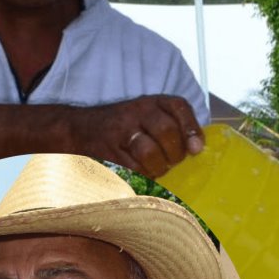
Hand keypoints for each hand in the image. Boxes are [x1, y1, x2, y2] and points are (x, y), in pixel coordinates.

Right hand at [77, 95, 204, 177]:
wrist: (81, 129)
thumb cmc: (127, 129)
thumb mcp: (151, 118)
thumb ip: (177, 129)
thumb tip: (197, 148)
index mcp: (151, 102)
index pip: (178, 106)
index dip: (191, 128)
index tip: (196, 149)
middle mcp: (136, 112)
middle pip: (166, 131)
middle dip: (175, 153)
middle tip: (171, 161)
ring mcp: (120, 131)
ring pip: (149, 152)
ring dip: (158, 167)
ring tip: (156, 169)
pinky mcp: (108, 152)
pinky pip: (133, 169)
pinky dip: (142, 176)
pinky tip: (141, 174)